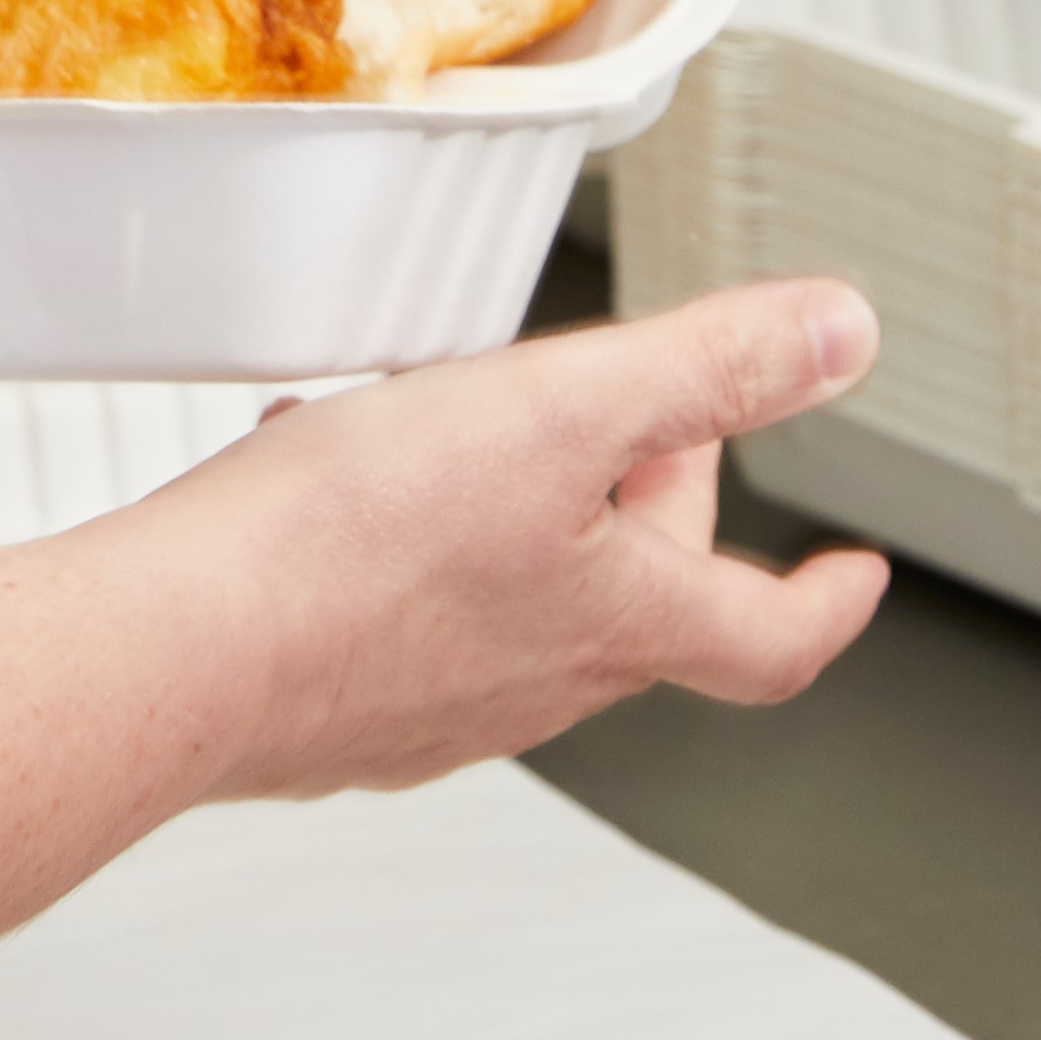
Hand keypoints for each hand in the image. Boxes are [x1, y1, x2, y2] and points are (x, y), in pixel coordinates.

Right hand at [139, 279, 887, 801]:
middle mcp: (544, 682)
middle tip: (643, 442)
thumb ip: (702, 369)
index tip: (853, 576)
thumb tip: (838, 335)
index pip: (768, 636)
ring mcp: (441, 703)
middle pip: (642, 603)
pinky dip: (411, 557)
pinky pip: (413, 627)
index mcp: (620, 622)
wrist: (187, 652)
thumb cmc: (356, 546)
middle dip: (653, 512)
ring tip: (469, 440)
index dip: (824, 600)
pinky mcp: (344, 703)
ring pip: (526, 612)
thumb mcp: (556, 412)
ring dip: (527, 526)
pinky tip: (336, 495)